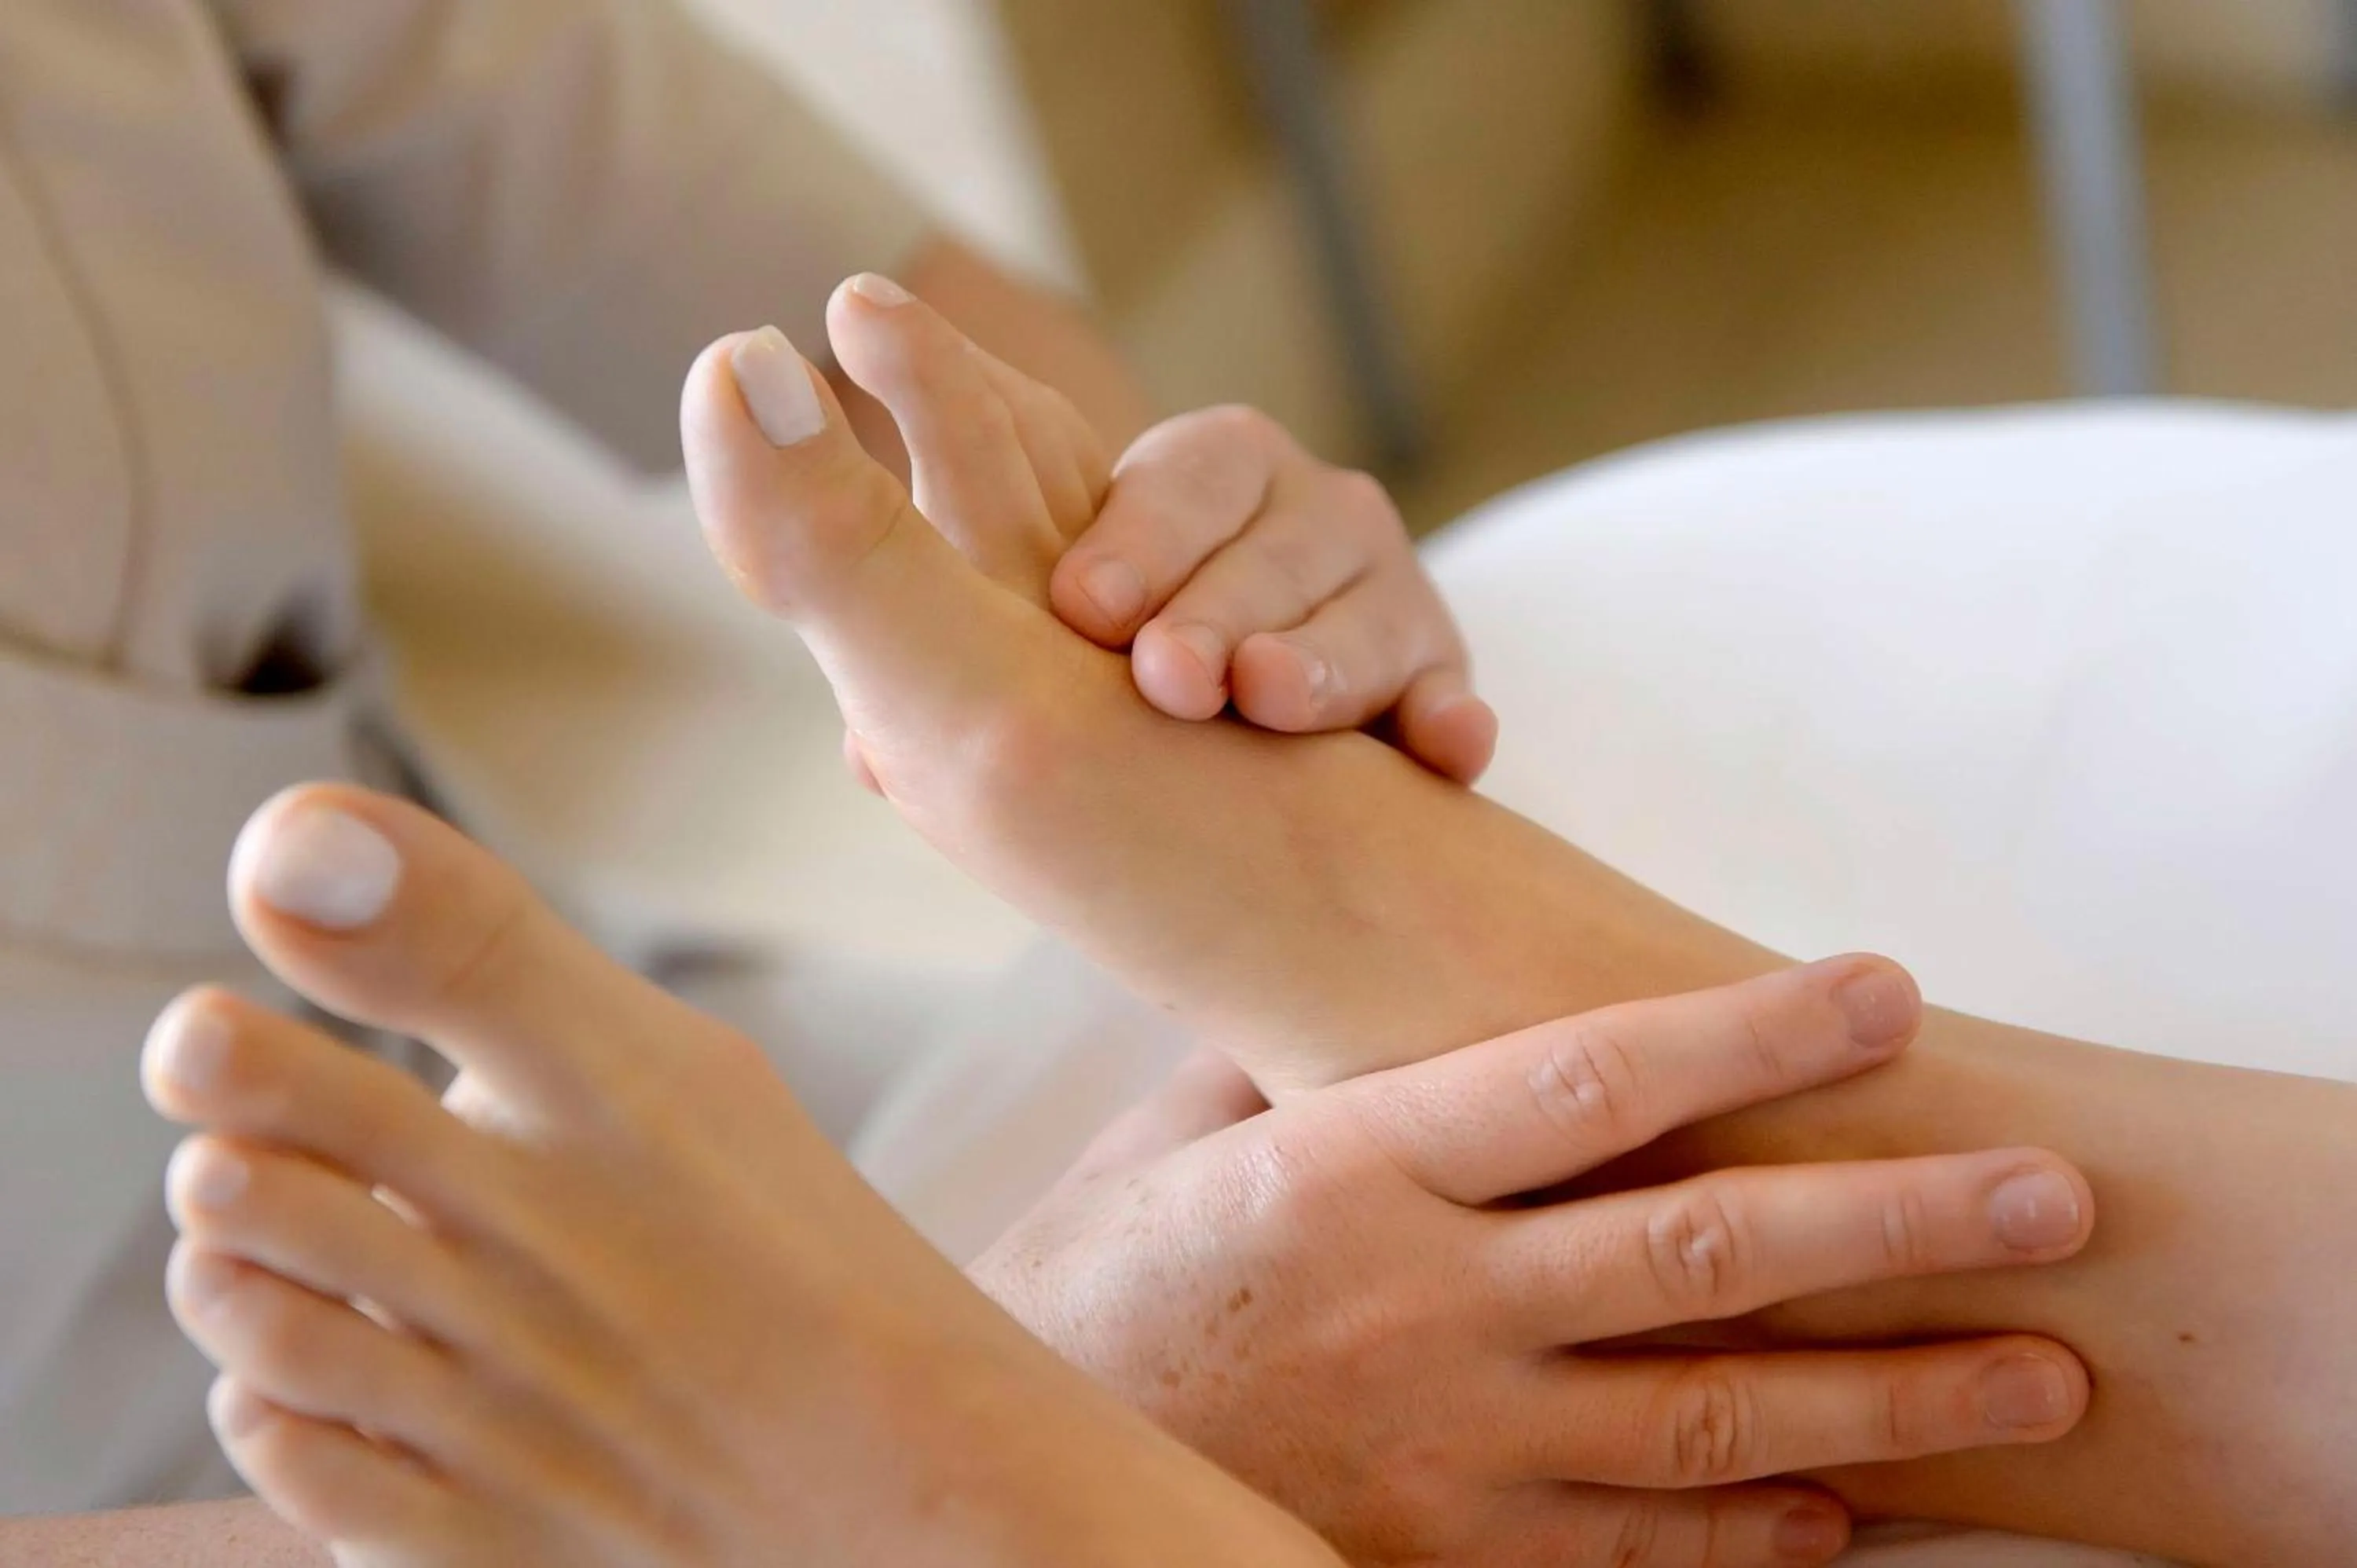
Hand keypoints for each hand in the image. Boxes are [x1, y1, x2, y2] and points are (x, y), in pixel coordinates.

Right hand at [972, 957, 2096, 1567]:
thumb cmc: (1099, 1282)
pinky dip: (1753, 1530)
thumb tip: (1404, 966)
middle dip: (1888, 1223)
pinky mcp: (1446, 1559)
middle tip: (2051, 1197)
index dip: (1743, 1033)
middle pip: (1691, 1254)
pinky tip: (1854, 1510)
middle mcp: (1421, 1307)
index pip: (1579, 1080)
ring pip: (1703, 1420)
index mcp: (1348, 1170)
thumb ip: (1311, 1054)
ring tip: (2035, 1375)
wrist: (1019, 1467)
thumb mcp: (1176, 1137)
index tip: (1883, 988)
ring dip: (1886, 1400)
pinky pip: (1634, 1551)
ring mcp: (1446, 1451)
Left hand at [1047, 405, 1496, 782]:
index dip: (1135, 546)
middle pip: (1272, 559)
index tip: (1081, 608)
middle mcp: (1321, 511)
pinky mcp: (1440, 680)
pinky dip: (1451, 724)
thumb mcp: (1085, 590)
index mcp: (1223, 463)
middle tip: (1167, 677)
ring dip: (1319, 666)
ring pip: (1366, 627)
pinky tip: (1449, 749)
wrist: (1238, 687)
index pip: (1186, 485)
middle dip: (1216, 618)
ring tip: (1268, 698)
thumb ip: (1037, 604)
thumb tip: (934, 698)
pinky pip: (1450, 704)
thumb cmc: (1128, 633)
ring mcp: (1393, 592)